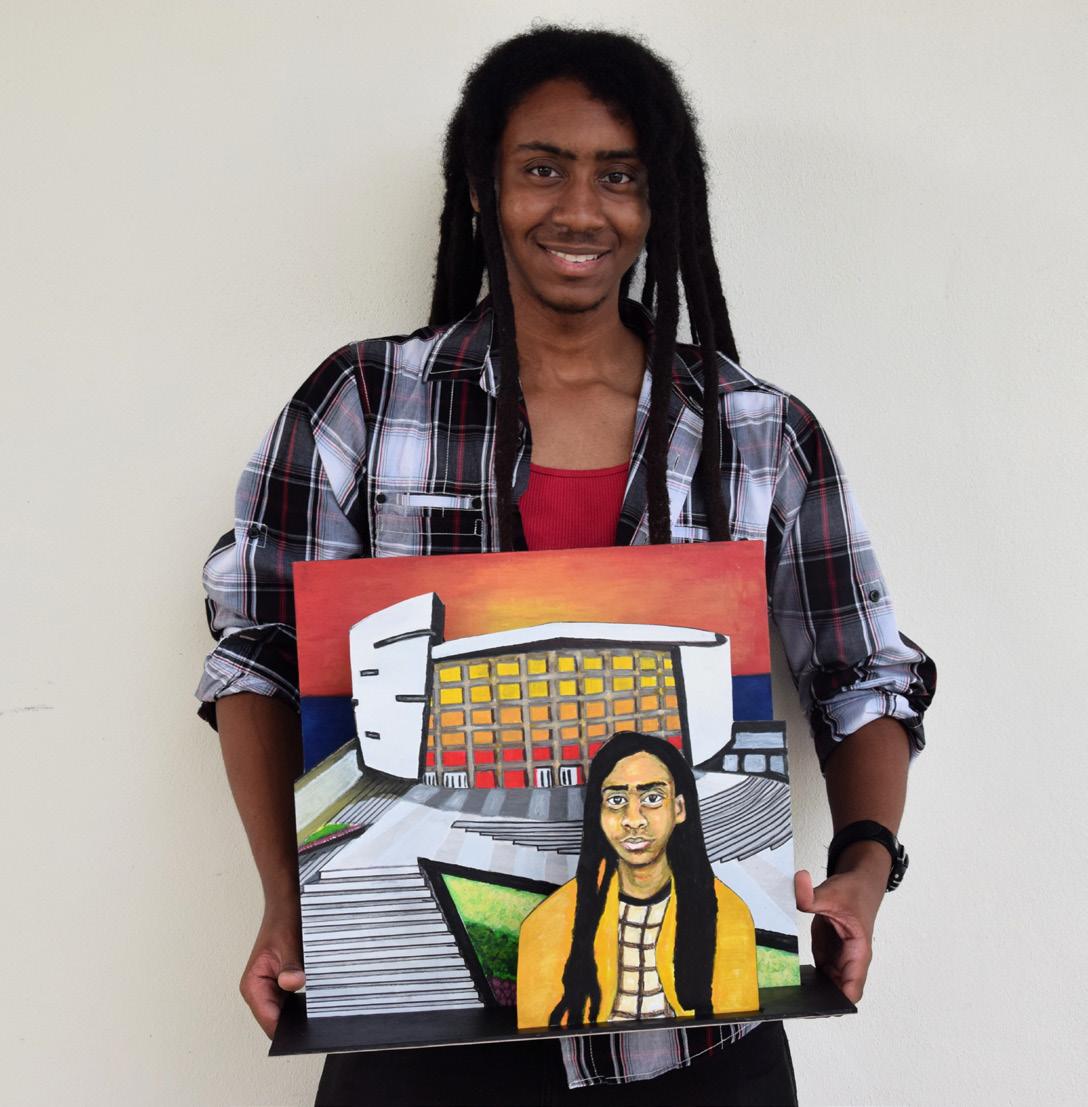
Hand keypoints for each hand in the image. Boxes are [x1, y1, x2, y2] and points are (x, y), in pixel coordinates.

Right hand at [240, 907, 304, 1037]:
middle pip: (276, 1022)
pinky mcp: (279, 986)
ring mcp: (268, 990)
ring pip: (284, 1015)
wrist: (286, 907)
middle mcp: (257, 991)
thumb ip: (290, 967)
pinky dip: (301, 1002)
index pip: (269, 1021)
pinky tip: (313, 996)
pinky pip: (289, 1003)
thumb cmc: (282, 923)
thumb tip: (292, 983)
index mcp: (252, 986)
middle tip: (315, 1019)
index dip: (287, 1029)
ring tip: (314, 1004)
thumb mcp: (288, 945)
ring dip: (298, 1012)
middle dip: (294, 1023)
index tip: (304, 1030)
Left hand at [794, 860, 886, 1003]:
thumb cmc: (854, 894)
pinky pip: (818, 973)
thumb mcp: (833, 892)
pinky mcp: (826, 953)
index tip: (819, 1007)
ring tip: (786, 994)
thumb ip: (812, 894)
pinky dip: (805, 978)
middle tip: (793, 1003)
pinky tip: (787, 979)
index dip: (839, 1002)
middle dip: (819, 1001)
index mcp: (857, 951)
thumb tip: (798, 882)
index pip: (852, 988)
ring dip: (810, 991)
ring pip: (826, 986)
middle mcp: (848, 960)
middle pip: (837, 992)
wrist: (857, 886)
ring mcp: (837, 958)